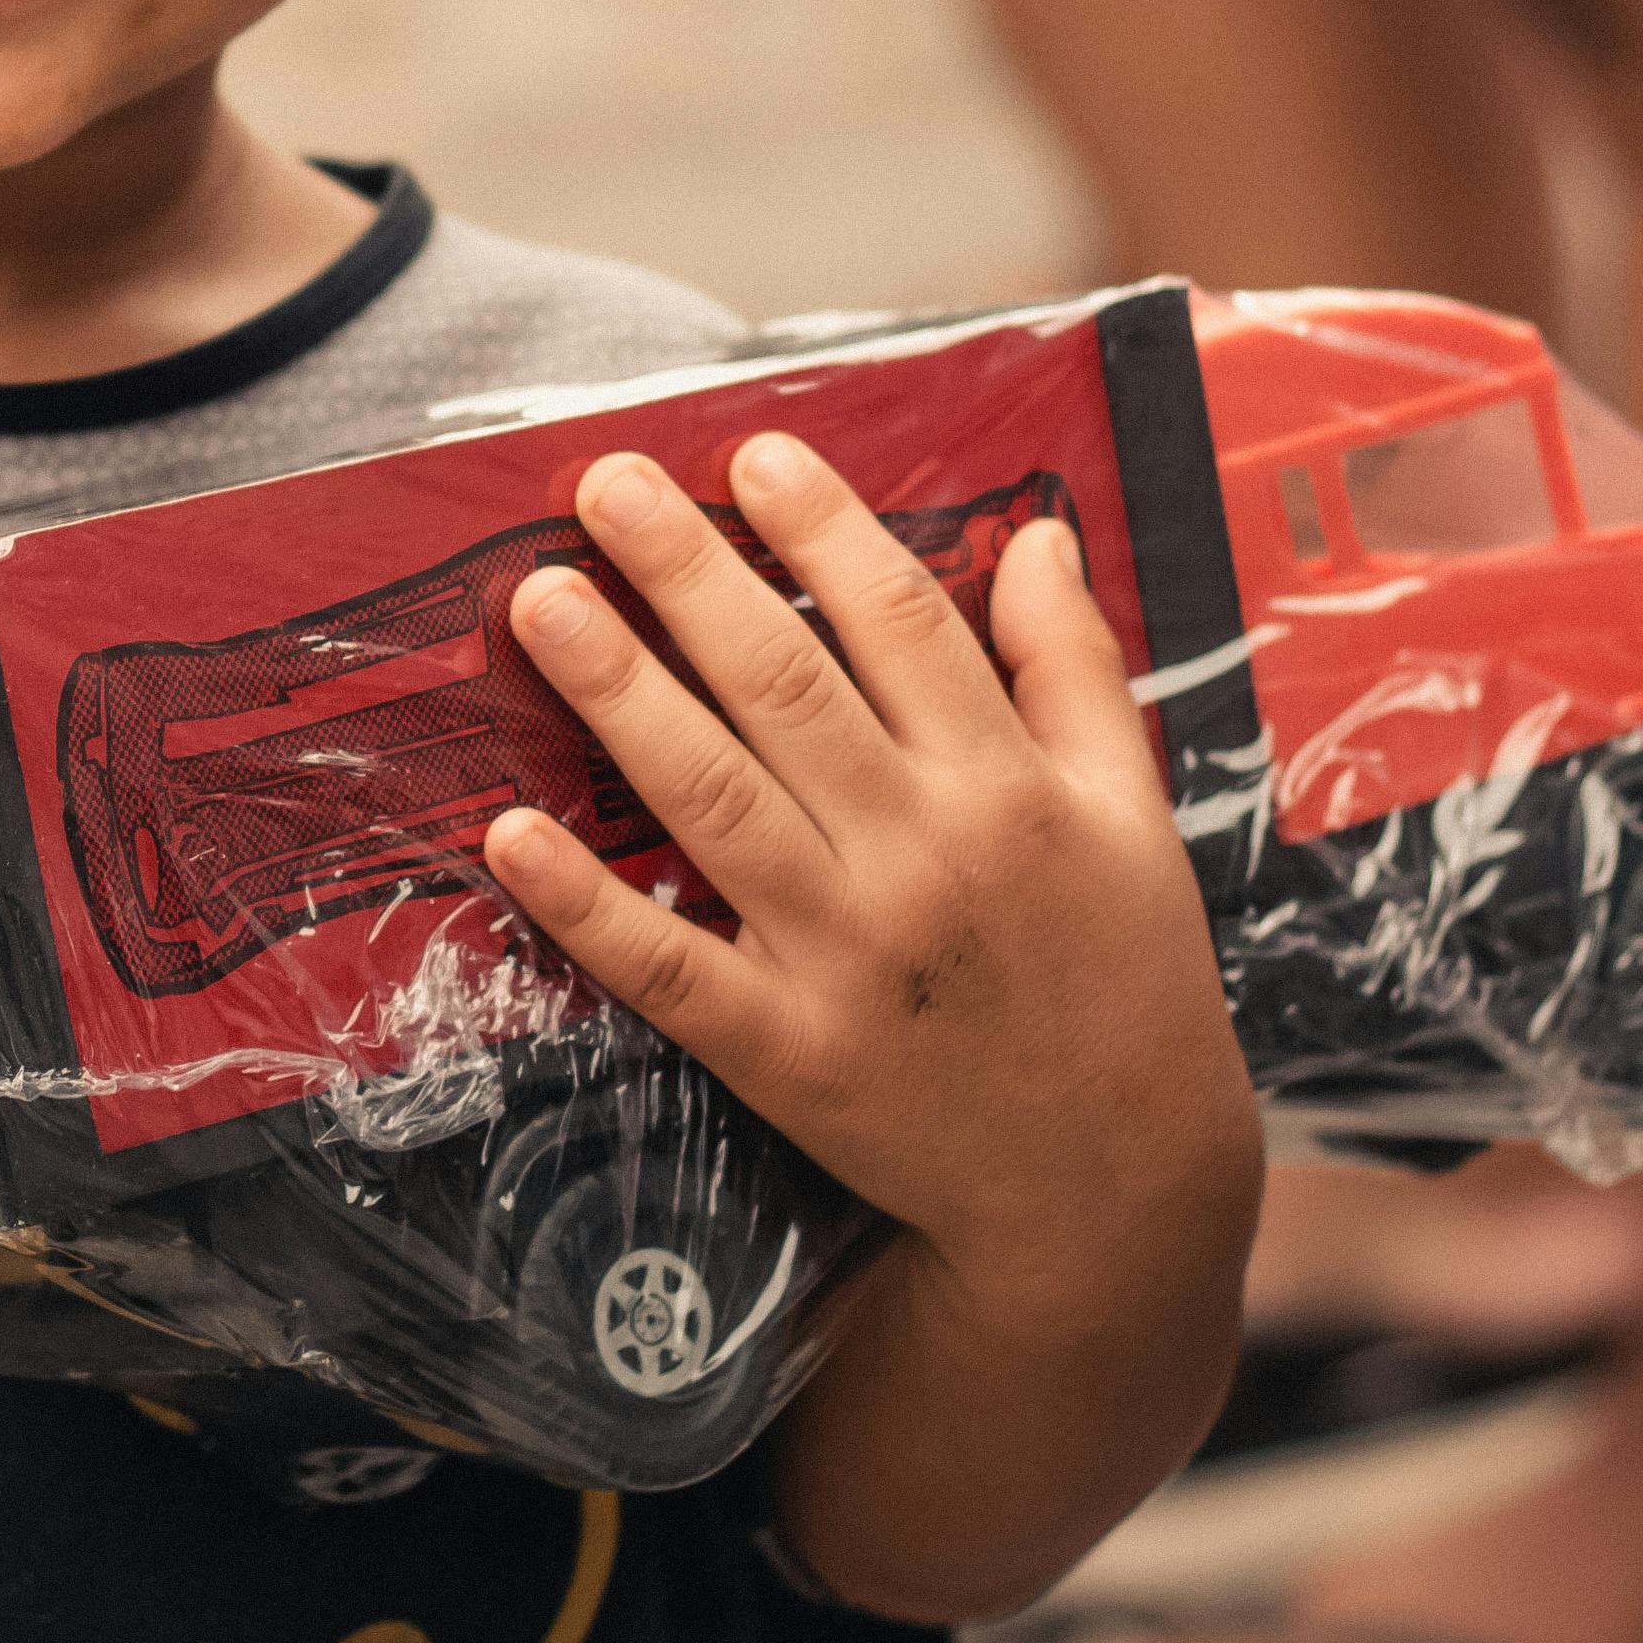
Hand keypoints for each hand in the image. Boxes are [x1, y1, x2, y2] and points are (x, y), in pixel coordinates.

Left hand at [481, 438, 1254, 1323]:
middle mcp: (923, 858)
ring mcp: (845, 957)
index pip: (901, 622)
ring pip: (713, 799)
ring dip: (618, 695)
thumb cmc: (1123, 977)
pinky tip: (511, 832)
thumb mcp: (1131, 813)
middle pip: (785, 686)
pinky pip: (666, 966)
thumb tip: (1037, 536)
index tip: (751, 456)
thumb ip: (1075, 671)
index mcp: (1010, 789)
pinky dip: (585, 902)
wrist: (1111, 1186)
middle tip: (606, 486)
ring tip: (541, 603)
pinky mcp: (784, 1051)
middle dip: (687, 575)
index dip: (822, 530)